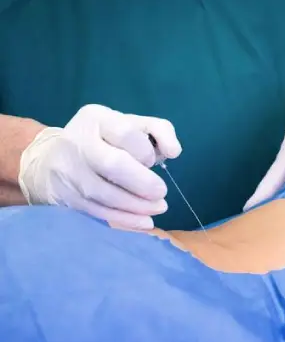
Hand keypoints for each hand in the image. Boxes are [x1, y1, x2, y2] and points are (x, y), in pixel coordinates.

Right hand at [18, 104, 181, 228]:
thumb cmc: (106, 141)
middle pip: (112, 164)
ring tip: (158, 208)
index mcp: (96, 119)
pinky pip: (97, 212)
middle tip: (161, 192)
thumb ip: (160, 131)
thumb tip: (174, 152)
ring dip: (137, 206)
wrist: (52, 159)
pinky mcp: (66, 197)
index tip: (152, 160)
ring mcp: (69, 171)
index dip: (144, 150)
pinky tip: (144, 222)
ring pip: (105, 193)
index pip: (125, 132)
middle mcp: (78, 142)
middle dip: (142, 183)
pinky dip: (124, 220)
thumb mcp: (132, 126)